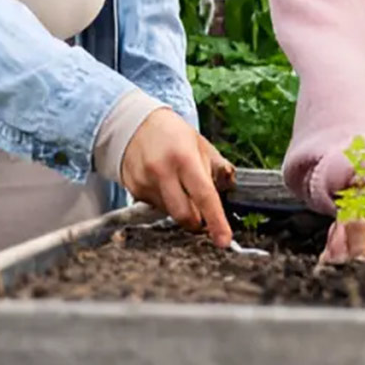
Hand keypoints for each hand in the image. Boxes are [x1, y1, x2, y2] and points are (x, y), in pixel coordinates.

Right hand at [121, 108, 232, 247]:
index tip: (224, 240)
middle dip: (198, 222)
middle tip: (203, 214)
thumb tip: (231, 188)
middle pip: (184, 215)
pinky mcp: (133, 189)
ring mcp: (145, 182)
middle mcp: (162, 171)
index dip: (216, 221)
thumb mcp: (201, 144)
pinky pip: (156, 207)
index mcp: (184, 158)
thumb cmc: (173, 134)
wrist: (134, 124)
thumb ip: (219, 168)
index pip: (204, 196)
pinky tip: (164, 183)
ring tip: (179, 185)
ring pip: (170, 213)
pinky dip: (166, 202)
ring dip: (181, 208)